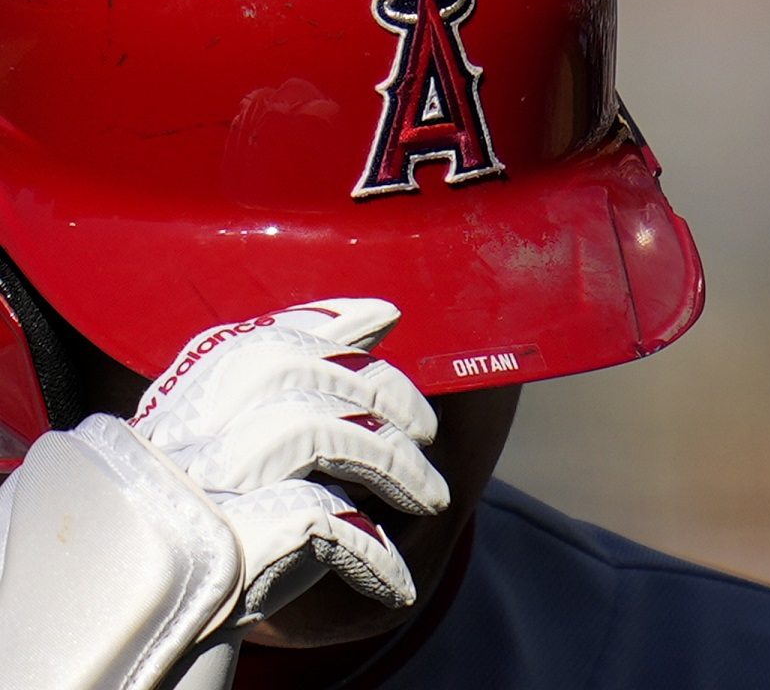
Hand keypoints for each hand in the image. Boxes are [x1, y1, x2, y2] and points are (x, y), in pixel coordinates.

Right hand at [130, 298, 448, 623]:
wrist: (164, 628)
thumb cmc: (224, 528)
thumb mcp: (262, 444)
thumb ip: (312, 381)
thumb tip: (382, 315)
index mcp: (186, 403)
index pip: (264, 339)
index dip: (333, 321)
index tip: (388, 316)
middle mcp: (181, 433)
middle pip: (289, 367)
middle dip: (379, 387)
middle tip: (425, 428)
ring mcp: (199, 483)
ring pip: (311, 428)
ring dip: (394, 463)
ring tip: (432, 499)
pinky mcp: (229, 541)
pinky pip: (323, 520)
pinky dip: (374, 553)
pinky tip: (396, 584)